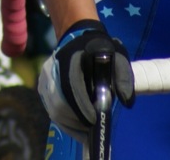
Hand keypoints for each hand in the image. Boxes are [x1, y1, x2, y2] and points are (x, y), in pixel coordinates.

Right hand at [37, 19, 134, 141]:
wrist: (79, 39)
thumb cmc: (100, 50)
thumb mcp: (117, 57)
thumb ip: (124, 76)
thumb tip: (126, 101)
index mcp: (71, 58)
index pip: (71, 85)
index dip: (82, 105)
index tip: (95, 119)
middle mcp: (52, 68)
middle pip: (59, 103)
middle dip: (77, 120)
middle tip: (93, 127)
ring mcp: (45, 79)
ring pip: (54, 111)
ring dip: (72, 124)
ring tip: (89, 128)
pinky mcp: (43, 89)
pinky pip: (51, 111)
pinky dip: (66, 124)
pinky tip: (80, 127)